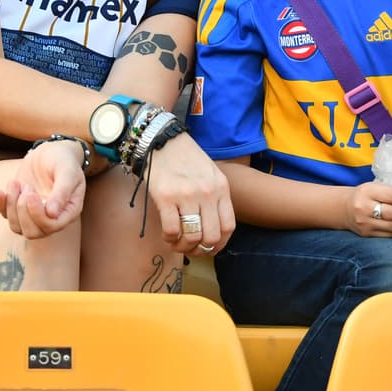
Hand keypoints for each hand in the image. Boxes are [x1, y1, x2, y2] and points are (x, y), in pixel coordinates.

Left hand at [0, 140, 85, 238]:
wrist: (51, 152)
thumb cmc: (63, 160)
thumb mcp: (67, 171)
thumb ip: (62, 191)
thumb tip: (52, 214)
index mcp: (68, 211)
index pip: (52, 226)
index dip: (38, 215)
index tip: (31, 194)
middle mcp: (51, 217)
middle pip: (33, 232)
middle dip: (23, 212)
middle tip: (27, 188)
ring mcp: (34, 214)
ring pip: (17, 227)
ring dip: (12, 206)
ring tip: (16, 183)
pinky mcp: (19, 208)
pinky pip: (6, 216)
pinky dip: (0, 205)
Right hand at [145, 133, 234, 254]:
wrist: (163, 140)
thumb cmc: (187, 159)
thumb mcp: (211, 174)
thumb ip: (215, 198)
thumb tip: (213, 230)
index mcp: (221, 188)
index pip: (228, 227)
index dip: (220, 244)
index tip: (209, 248)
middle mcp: (207, 193)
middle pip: (211, 237)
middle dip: (201, 249)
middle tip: (190, 248)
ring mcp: (187, 195)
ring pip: (192, 237)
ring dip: (183, 247)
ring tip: (177, 243)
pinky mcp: (166, 197)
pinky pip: (172, 230)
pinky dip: (169, 238)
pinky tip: (167, 235)